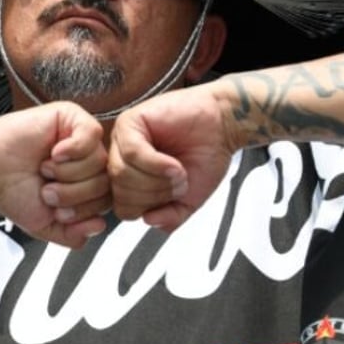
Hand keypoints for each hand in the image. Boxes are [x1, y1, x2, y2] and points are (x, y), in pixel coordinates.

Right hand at [0, 101, 109, 247]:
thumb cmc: (11, 190)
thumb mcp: (44, 224)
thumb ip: (72, 234)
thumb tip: (99, 226)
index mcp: (84, 182)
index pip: (107, 199)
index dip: (84, 210)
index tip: (58, 211)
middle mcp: (85, 160)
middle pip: (105, 181)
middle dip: (74, 194)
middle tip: (48, 190)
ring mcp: (80, 138)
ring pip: (99, 160)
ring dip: (68, 173)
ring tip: (45, 170)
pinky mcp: (71, 116)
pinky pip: (91, 134)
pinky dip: (73, 149)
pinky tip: (54, 153)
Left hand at [108, 82, 233, 231]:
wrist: (222, 126)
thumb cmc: (204, 156)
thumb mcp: (188, 200)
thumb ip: (170, 218)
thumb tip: (148, 221)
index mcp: (130, 181)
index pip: (124, 209)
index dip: (151, 210)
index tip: (173, 198)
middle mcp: (121, 160)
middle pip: (120, 194)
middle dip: (156, 195)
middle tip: (179, 183)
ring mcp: (122, 140)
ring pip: (122, 174)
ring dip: (158, 180)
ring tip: (178, 171)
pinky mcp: (129, 122)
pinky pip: (131, 152)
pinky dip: (156, 163)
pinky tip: (173, 162)